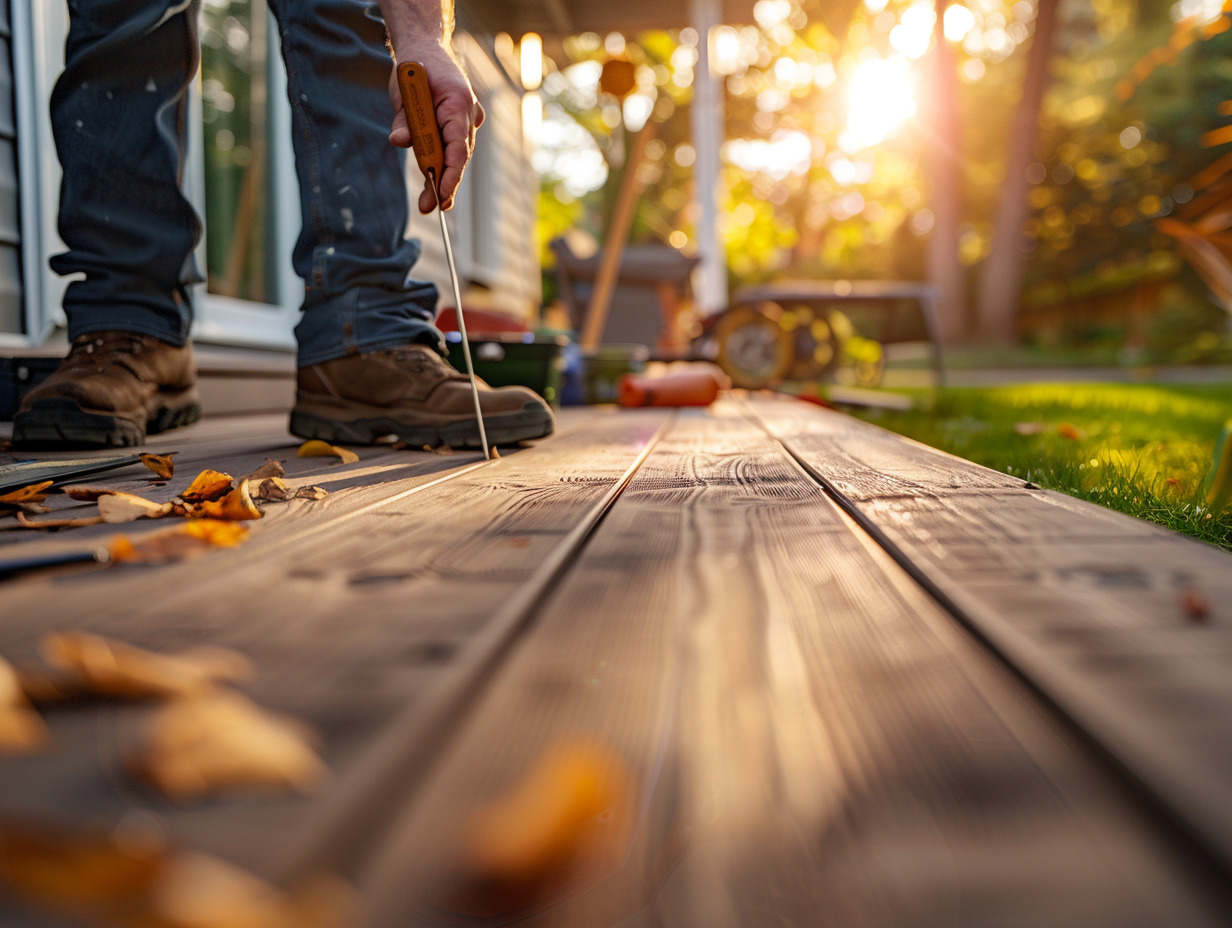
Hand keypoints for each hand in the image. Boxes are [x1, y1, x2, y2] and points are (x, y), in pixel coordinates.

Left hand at [387, 40, 484, 212]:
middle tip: (432, 208)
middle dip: (446, 183)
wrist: (425, 50)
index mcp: (457, 103)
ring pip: (458, 154)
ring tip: (429, 202)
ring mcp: (470, 118)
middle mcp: (469, 113)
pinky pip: (454, 147)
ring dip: (443, 177)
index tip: (441, 194)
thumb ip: (403, 119)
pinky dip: (444, 162)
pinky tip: (435, 181)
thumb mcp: (402, 92)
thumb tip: (399, 142)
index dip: (450, 173)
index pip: (457, 146)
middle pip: (459, 156)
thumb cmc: (412, 69)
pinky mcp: (463, 123)